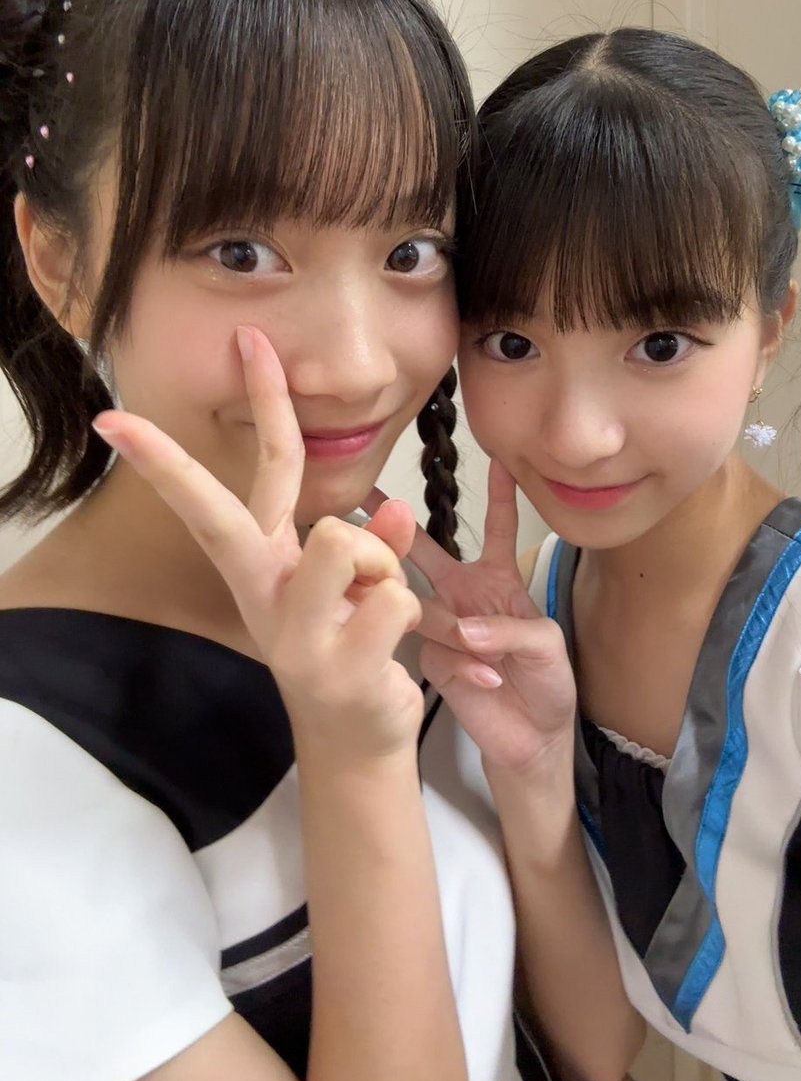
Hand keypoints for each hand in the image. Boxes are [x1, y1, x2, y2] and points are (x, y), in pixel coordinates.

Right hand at [92, 326, 425, 759]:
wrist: (355, 742)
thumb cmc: (347, 651)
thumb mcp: (350, 591)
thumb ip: (368, 544)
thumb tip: (392, 505)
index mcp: (258, 569)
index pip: (214, 501)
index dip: (168, 458)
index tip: (113, 416)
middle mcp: (262, 594)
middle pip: (250, 499)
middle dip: (262, 411)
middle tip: (251, 338)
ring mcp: (294, 634)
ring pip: (345, 540)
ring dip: (381, 563)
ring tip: (373, 603)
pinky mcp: (339, 667)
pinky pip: (395, 594)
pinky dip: (409, 609)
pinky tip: (389, 643)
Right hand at [366, 461, 575, 774]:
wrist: (533, 739)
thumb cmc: (548, 685)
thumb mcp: (546, 647)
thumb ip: (511, 629)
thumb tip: (465, 629)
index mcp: (499, 582)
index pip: (498, 530)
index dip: (499, 495)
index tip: (499, 458)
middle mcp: (465, 596)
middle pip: (427, 552)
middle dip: (399, 523)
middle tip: (367, 495)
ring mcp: (445, 627)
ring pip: (420, 605)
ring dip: (443, 621)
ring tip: (471, 644)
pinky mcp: (433, 661)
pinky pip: (434, 649)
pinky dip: (462, 663)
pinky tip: (489, 681)